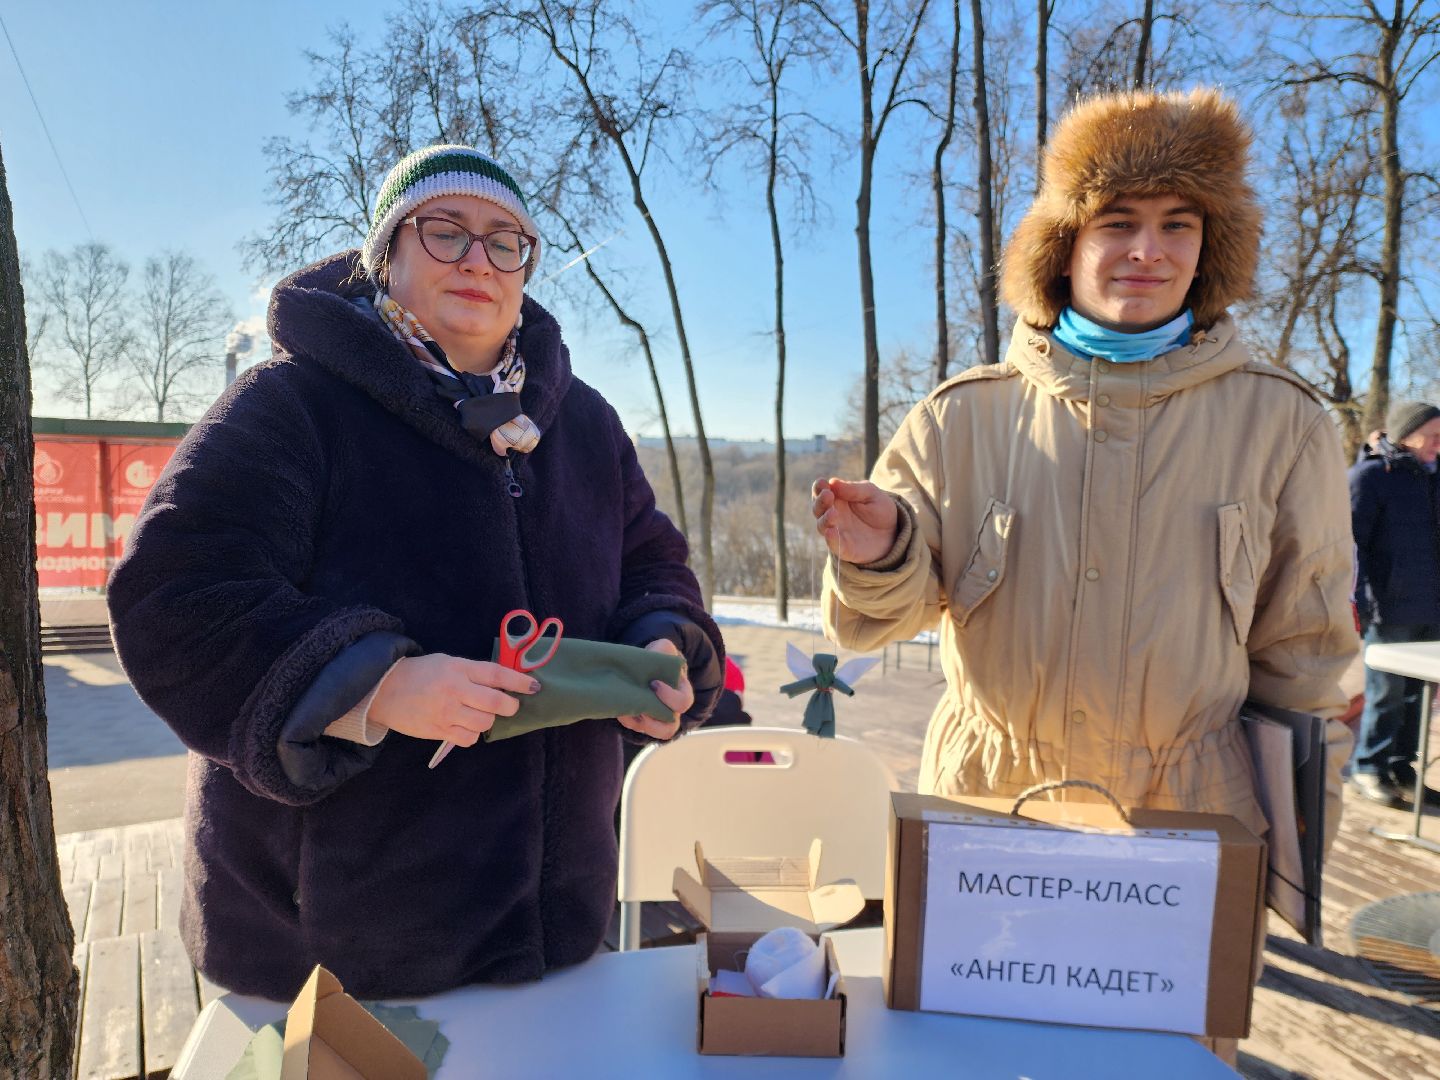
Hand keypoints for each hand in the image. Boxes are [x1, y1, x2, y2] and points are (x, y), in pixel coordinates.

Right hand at [368, 653, 539, 747]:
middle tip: (510, 706)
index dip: (519, 682)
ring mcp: (446, 712)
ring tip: (481, 714)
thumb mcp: (448, 663)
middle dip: (510, 706)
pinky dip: (472, 734)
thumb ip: (473, 672)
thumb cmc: (421, 673)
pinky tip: (465, 726)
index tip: (534, 686)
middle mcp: (455, 690)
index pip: (497, 674)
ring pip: (485, 723)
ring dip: (489, 720)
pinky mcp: (438, 730)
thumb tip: (504, 682)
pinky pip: (468, 739)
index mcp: (459, 668)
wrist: (384, 690)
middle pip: (496, 703)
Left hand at [617, 638, 691, 740]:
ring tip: (627, 711)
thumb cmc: (659, 656)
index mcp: (682, 691)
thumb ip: (663, 649)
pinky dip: (628, 720)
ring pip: (656, 734)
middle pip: (670, 727)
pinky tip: (620, 708)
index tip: (653, 683)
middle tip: (639, 705)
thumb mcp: (663, 648)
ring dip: (641, 725)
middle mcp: (673, 709)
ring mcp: (659, 717)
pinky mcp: (644, 720)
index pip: (684, 702)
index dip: (669, 697)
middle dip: (653, 720)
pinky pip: (638, 728)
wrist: (647, 663)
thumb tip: (657, 655)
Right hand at [812, 477, 898, 564]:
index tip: (822, 483)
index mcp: (836, 498)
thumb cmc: (879, 510)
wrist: (892, 533)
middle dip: (820, 502)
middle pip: (818, 508)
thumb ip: (854, 489)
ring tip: (833, 513)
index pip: (821, 491)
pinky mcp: (844, 548)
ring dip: (825, 519)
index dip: (819, 487)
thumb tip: (833, 482)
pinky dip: (830, 539)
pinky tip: (831, 532)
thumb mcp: (871, 494)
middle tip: (827, 495)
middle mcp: (832, 515)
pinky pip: (834, 545)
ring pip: (822, 526)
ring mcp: (837, 531)